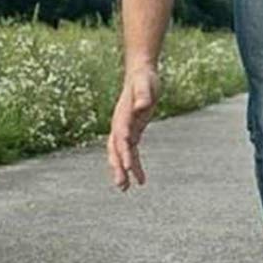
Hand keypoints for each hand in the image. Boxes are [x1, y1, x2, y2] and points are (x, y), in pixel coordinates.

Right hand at [107, 63, 159, 189]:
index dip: (123, 153)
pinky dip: (133, 164)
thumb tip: (141, 106)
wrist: (140, 73)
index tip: (127, 167)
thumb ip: (144, 96)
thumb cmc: (144, 79)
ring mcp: (124, 129)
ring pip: (121, 154)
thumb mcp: (146, 85)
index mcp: (122, 117)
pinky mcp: (132, 131)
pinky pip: (131, 151)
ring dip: (123, 171)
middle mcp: (120, 126)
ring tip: (127, 189)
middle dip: (118, 168)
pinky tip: (140, 178)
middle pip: (116, 150)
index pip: (121, 138)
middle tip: (122, 186)